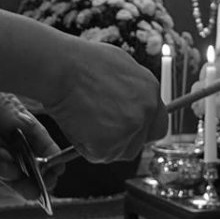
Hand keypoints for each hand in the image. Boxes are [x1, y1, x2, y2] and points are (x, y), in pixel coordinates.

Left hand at [0, 87, 57, 204]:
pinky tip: (11, 174)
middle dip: (36, 170)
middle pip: (21, 153)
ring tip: (35, 191)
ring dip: (19, 177)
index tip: (59, 165)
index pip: (33, 133)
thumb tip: (29, 131)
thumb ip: (7, 113)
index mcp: (9, 110)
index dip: (46, 150)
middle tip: (51, 185)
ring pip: (3, 162)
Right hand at [42, 40, 168, 163]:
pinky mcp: (108, 145)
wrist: (60, 69)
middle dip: (122, 141)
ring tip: (85, 120)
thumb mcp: (120, 65)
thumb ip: (133, 89)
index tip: (128, 130)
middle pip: (140, 143)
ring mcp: (129, 129)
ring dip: (104, 145)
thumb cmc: (80, 62)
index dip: (142, 130)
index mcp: (150, 90)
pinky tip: (77, 124)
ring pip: (119, 152)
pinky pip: (98, 155)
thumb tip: (132, 101)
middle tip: (100, 129)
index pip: (158, 125)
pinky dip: (86, 146)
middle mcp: (145, 111)